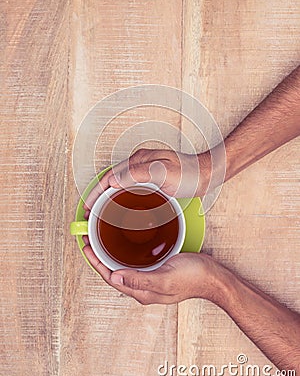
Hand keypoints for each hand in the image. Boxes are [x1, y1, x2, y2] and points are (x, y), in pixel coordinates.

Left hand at [82, 236, 223, 304]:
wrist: (214, 277)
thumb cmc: (193, 277)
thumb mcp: (165, 278)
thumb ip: (140, 279)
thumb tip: (115, 277)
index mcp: (142, 291)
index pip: (110, 278)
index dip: (96, 263)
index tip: (86, 246)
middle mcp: (143, 287)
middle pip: (113, 272)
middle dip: (99, 257)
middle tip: (89, 239)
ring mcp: (150, 279)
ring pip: (122, 266)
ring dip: (110, 254)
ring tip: (101, 239)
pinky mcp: (157, 270)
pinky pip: (134, 262)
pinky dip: (124, 252)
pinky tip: (125, 243)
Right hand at [83, 148, 211, 216]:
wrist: (207, 174)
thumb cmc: (190, 173)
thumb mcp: (163, 173)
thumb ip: (137, 174)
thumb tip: (112, 180)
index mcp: (138, 160)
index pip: (108, 177)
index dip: (95, 193)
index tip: (87, 208)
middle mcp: (138, 164)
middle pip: (110, 181)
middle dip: (97, 197)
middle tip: (88, 215)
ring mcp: (143, 171)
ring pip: (118, 186)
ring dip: (106, 199)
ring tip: (99, 214)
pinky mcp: (150, 179)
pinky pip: (128, 189)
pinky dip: (119, 199)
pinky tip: (119, 208)